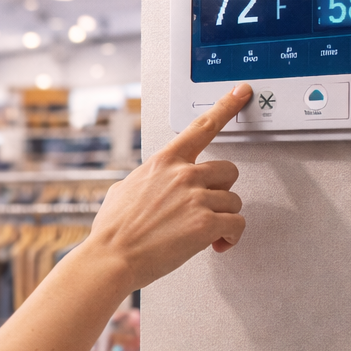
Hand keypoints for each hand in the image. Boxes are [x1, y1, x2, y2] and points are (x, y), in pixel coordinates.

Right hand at [84, 83, 249, 291]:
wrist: (110, 257)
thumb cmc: (113, 231)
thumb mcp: (123, 190)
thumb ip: (147, 180)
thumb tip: (149, 185)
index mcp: (164, 162)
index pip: (201, 126)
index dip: (226, 106)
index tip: (241, 93)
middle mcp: (183, 175)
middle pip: (228, 171)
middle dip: (220, 191)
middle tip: (206, 207)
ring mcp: (196, 198)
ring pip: (234, 201)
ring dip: (222, 218)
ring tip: (203, 232)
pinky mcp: (206, 224)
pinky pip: (237, 225)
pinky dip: (230, 237)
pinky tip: (215, 243)